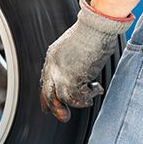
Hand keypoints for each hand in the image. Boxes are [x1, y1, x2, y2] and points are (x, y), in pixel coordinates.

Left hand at [40, 0, 132, 122]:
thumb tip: (80, 75)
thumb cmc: (92, 32)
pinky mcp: (72, 78)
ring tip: (90, 94)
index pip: (45, 81)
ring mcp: (61, 73)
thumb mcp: (76, 48)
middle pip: (47, 94)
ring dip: (80, 100)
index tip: (50, 104)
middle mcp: (53, 67)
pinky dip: (89, 96)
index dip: (48, 94)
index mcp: (52, 57)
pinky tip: (97, 88)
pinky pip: (78, 98)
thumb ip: (72, 61)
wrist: (95, 26)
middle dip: (54, 108)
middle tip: (64, 117)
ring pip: (64, 99)